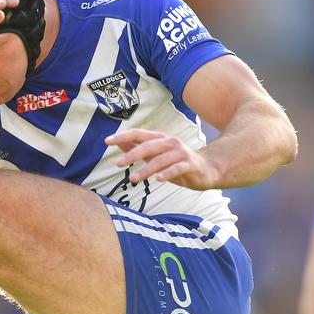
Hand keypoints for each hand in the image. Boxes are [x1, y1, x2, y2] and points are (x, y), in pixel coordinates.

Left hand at [105, 128, 220, 189]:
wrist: (207, 169)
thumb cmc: (177, 162)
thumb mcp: (156, 155)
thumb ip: (138, 148)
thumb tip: (118, 143)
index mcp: (160, 139)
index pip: (138, 134)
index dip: (123, 137)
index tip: (107, 141)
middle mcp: (170, 143)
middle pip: (148, 146)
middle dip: (132, 154)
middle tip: (117, 164)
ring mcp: (181, 153)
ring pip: (161, 160)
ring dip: (146, 169)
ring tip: (133, 179)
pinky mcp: (190, 165)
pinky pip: (177, 169)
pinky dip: (168, 173)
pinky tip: (159, 180)